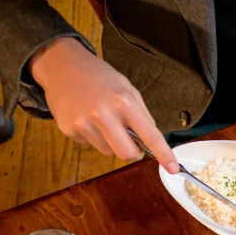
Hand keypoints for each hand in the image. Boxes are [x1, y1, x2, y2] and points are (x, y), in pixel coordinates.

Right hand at [29, 38, 177, 172]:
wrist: (61, 65)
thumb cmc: (100, 77)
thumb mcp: (127, 89)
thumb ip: (142, 116)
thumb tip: (151, 142)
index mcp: (124, 102)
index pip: (149, 135)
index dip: (163, 154)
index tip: (173, 168)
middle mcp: (103, 114)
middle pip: (126, 154)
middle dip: (133, 153)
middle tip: (132, 142)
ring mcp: (83, 123)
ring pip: (108, 152)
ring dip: (111, 143)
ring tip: (103, 121)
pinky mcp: (68, 129)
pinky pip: (90, 145)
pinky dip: (94, 137)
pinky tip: (86, 118)